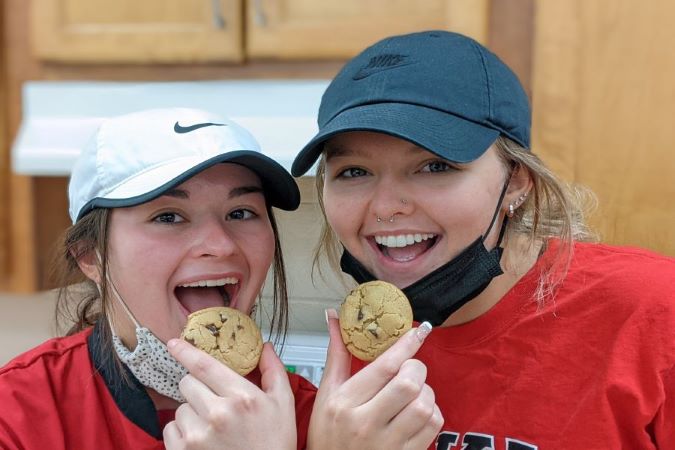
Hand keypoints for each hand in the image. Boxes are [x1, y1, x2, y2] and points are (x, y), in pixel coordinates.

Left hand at [163, 340, 295, 449]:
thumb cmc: (274, 444)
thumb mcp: (284, 405)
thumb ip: (274, 372)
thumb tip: (265, 347)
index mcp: (242, 398)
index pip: (205, 365)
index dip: (186, 351)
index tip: (174, 343)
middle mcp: (217, 414)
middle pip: (188, 383)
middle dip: (198, 388)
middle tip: (214, 401)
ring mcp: (198, 435)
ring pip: (180, 407)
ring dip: (192, 412)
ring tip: (212, 426)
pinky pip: (170, 429)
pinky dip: (182, 432)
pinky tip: (202, 440)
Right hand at [307, 310, 442, 449]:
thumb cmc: (328, 436)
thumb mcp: (326, 395)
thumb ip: (336, 355)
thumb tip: (334, 317)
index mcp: (344, 404)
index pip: (384, 366)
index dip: (406, 344)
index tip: (417, 332)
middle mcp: (366, 425)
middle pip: (409, 383)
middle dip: (416, 368)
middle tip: (409, 368)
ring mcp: (388, 444)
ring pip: (425, 405)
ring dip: (425, 392)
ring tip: (411, 392)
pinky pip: (433, 426)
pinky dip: (431, 412)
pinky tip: (415, 412)